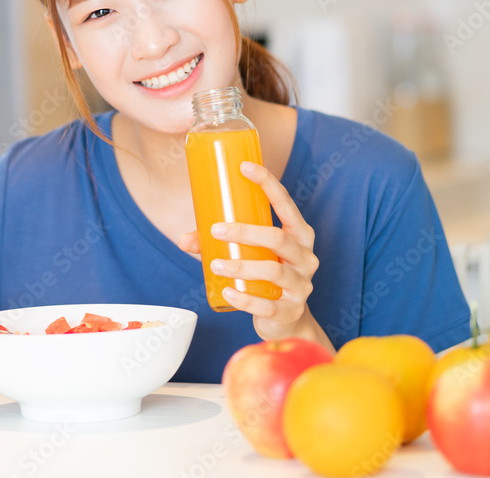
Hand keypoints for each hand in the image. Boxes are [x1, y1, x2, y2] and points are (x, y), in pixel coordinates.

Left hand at [178, 161, 333, 351]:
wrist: (288, 322)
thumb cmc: (266, 275)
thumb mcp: (250, 254)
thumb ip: (218, 244)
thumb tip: (183, 239)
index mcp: (299, 235)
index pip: (286, 203)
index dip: (267, 183)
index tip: (244, 166)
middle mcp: (305, 257)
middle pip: (279, 238)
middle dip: (246, 231)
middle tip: (216, 230)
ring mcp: (301, 285)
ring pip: (274, 271)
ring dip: (241, 267)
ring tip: (215, 264)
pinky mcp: (290, 311)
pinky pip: (267, 305)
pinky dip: (245, 300)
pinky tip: (228, 293)